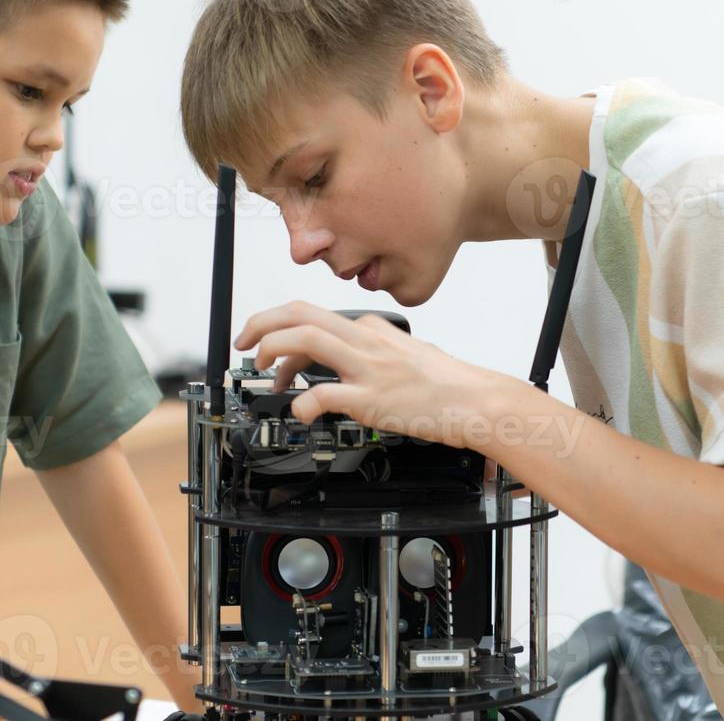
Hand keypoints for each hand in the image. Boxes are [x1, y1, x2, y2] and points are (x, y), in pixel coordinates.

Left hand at [234, 301, 500, 448]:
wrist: (478, 402)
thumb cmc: (450, 384)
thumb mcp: (410, 352)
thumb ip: (379, 348)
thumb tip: (355, 355)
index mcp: (373, 329)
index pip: (316, 316)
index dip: (284, 331)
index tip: (273, 351)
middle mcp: (366, 340)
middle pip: (302, 313)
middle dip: (263, 323)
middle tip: (245, 342)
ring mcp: (367, 368)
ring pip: (307, 338)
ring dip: (273, 349)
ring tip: (264, 370)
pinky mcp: (372, 398)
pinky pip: (325, 393)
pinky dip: (303, 401)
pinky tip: (301, 411)